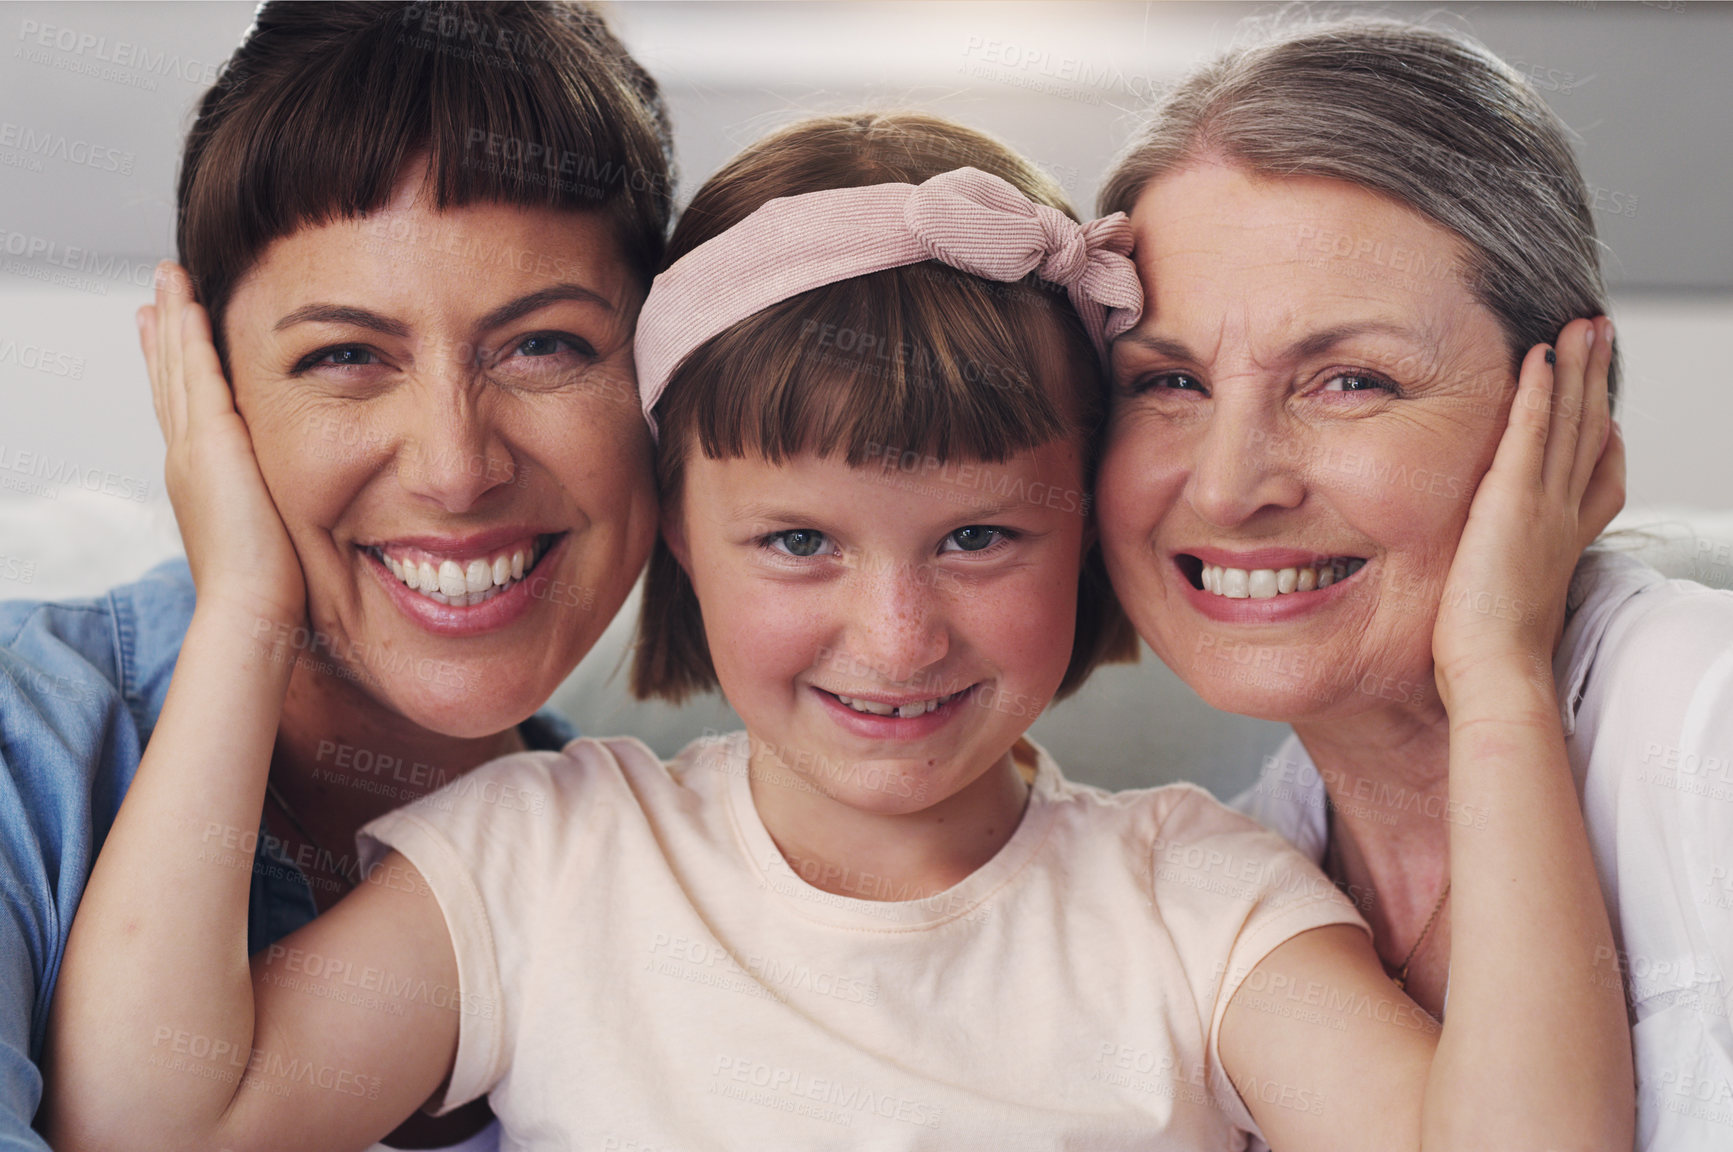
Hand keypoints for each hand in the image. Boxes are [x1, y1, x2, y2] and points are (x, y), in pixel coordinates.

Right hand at [141, 262, 306, 627]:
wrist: (252, 609)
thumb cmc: (271, 589)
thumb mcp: (272, 533)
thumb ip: (277, 507)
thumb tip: (309, 506)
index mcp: (204, 481)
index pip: (187, 414)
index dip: (177, 376)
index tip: (170, 338)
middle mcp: (188, 460)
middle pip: (171, 382)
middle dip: (166, 338)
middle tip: (156, 296)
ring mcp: (192, 449)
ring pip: (178, 369)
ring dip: (175, 320)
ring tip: (167, 279)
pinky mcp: (209, 444)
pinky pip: (196, 375)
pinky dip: (189, 337)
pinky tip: (189, 303)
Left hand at [1432, 316, 1623, 703]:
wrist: (1499, 676)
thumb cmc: (1491, 661)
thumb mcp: (1507, 609)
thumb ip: (1505, 581)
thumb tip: (1489, 578)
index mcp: (1562, 544)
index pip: (1596, 479)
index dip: (1603, 438)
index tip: (1605, 410)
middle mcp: (1562, 518)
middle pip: (1591, 433)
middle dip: (1596, 381)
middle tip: (1601, 336)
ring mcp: (1542, 507)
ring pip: (1569, 421)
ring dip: (1575, 368)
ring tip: (1582, 326)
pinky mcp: (1511, 502)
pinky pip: (1530, 432)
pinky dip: (1538, 391)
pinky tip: (1538, 356)